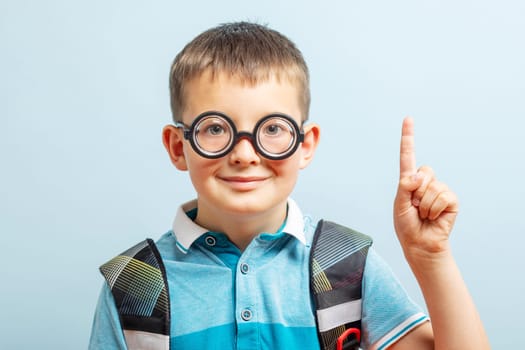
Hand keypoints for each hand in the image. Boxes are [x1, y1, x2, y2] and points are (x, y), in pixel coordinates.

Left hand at [393, 117, 458, 257]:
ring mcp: (439, 189)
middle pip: (423, 171)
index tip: (408, 118)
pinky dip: (434, 209)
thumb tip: (419, 175)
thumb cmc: (406, 225)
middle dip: (416, 191)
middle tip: (415, 206)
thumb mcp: (399, 204)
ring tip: (423, 214)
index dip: (408, 137)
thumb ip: (405, 186)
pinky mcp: (451, 200)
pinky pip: (443, 196)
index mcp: (408, 180)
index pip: (408, 156)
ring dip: (424, 204)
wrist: (419, 244)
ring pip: (432, 186)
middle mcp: (425, 181)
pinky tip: (433, 217)